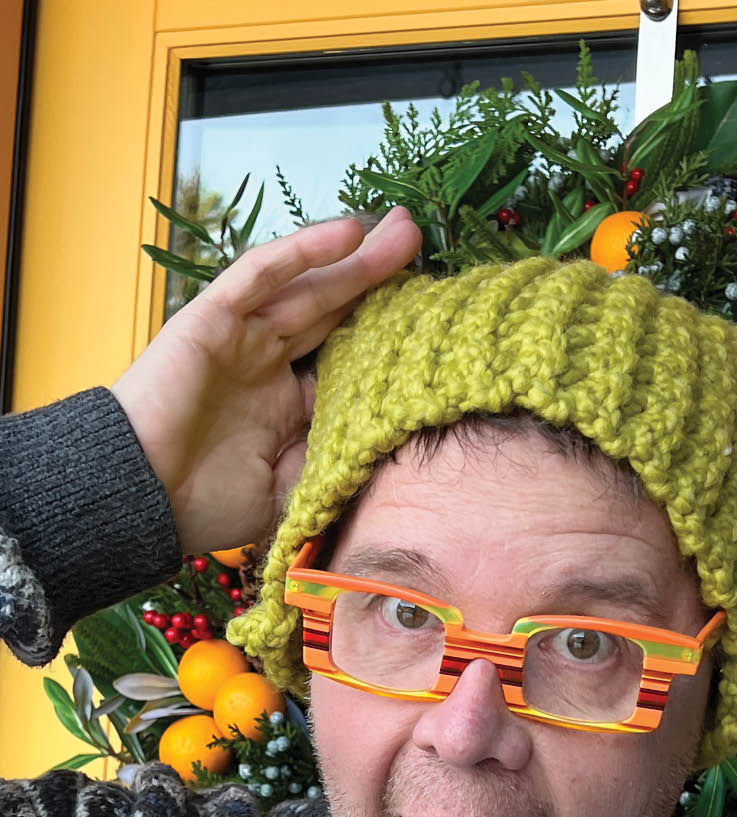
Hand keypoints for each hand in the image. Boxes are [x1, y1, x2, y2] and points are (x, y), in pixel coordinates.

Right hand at [111, 207, 421, 553]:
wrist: (137, 501)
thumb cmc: (206, 505)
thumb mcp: (295, 490)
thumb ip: (338, 460)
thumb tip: (397, 441)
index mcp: (292, 407)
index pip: (351, 359)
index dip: (390, 336)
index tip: (437, 319)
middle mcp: (271, 366)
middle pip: (337, 313)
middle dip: (380, 279)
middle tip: (423, 244)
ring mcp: (243, 340)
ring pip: (309, 288)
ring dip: (355, 258)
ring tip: (403, 229)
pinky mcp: (211, 319)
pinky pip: (260, 276)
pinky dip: (301, 251)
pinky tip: (346, 231)